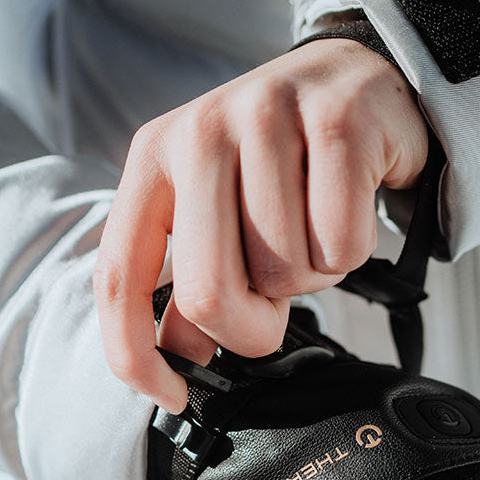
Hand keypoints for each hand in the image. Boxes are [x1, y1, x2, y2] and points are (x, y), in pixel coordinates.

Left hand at [94, 39, 429, 412]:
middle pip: (207, 294)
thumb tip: (177, 354)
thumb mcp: (220, 216)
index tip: (170, 396)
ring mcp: (267, 118)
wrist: (361, 83)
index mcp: (154, 159)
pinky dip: (353, 253)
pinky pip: (341, 247)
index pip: (118, 276)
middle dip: (252, 328)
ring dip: (310, 278)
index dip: (135, 355)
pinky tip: (348, 209)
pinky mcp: (337, 123)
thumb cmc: (286, 168)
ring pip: (285, 273)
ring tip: (313, 230)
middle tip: (276, 302)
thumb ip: (191, 281)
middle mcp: (200, 132)